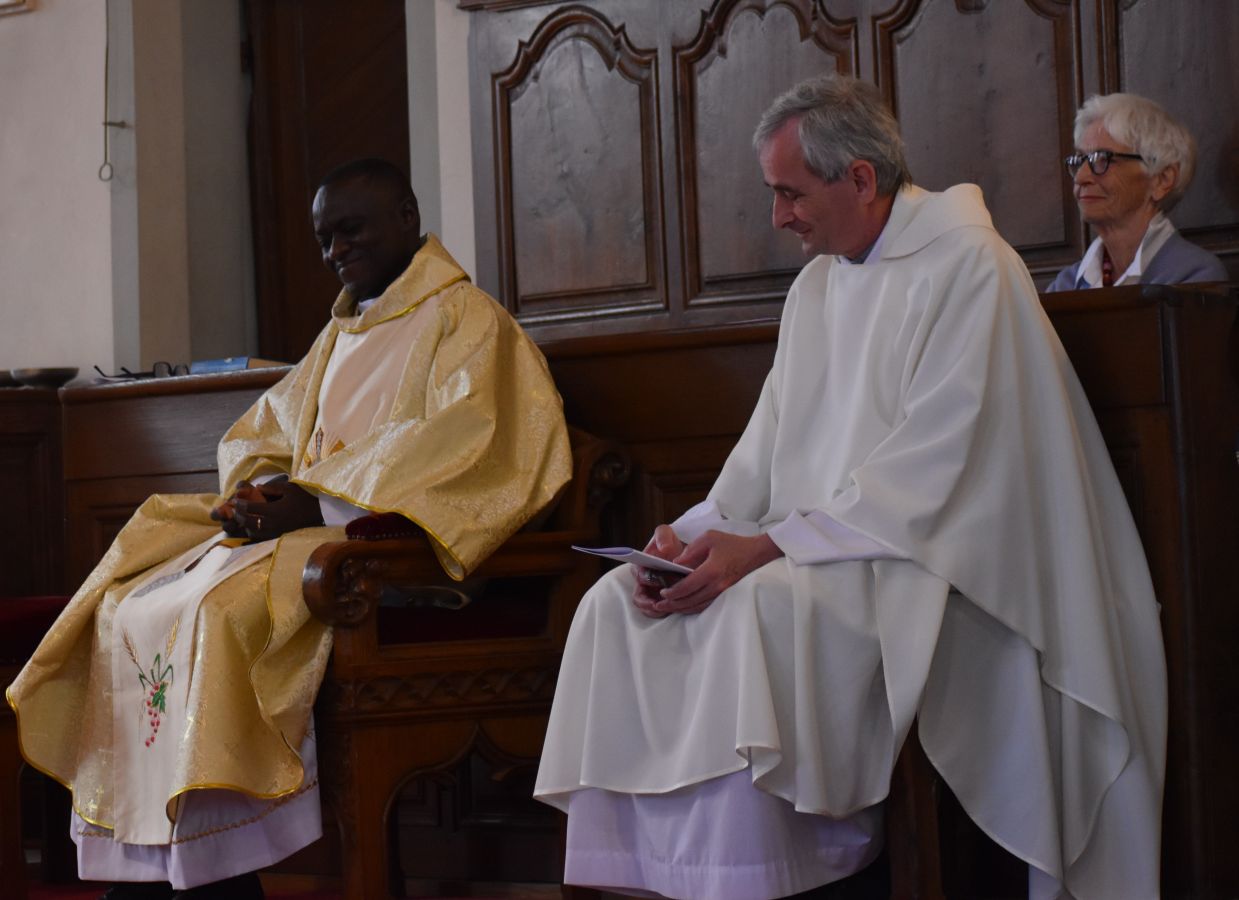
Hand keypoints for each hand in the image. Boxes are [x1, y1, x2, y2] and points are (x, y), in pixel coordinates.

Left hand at [210, 476, 323, 539]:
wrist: (321, 513)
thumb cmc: (305, 498)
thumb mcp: (289, 488)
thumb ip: (271, 488)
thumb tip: (257, 488)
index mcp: (273, 510)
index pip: (250, 508)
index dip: (240, 504)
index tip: (235, 500)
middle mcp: (272, 523)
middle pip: (248, 522)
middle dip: (239, 515)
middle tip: (235, 509)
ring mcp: (276, 532)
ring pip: (253, 532)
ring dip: (245, 525)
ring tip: (243, 518)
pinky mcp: (279, 537)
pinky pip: (261, 537)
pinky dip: (254, 532)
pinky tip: (254, 526)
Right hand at [631, 524, 686, 617]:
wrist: (682, 556)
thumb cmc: (670, 545)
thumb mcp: (666, 534)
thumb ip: (662, 536)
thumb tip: (664, 548)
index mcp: (640, 565)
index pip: (638, 574)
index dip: (646, 579)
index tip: (657, 580)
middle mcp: (642, 581)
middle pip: (640, 596)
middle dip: (650, 600)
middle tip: (664, 599)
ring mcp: (649, 593)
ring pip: (645, 607)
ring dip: (654, 610)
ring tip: (667, 608)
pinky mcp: (658, 602)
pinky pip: (654, 612)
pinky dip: (661, 613)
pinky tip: (671, 609)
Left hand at [637, 530, 782, 617]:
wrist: (755, 554)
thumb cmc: (731, 544)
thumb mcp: (709, 538)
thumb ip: (690, 550)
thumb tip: (675, 564)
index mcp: (711, 571)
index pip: (687, 587)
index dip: (672, 592)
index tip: (662, 591)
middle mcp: (717, 585)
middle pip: (690, 601)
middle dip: (672, 604)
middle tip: (658, 605)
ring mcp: (722, 593)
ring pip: (697, 607)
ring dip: (681, 609)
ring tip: (667, 608)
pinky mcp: (725, 595)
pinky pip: (705, 606)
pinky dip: (692, 608)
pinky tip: (683, 607)